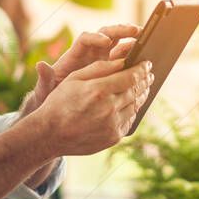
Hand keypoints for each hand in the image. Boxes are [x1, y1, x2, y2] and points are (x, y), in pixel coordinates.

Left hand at [31, 23, 141, 109]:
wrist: (60, 111)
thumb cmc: (50, 98)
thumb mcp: (46, 90)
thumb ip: (45, 78)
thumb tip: (40, 65)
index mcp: (75, 55)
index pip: (85, 39)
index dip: (96, 38)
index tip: (105, 42)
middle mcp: (91, 54)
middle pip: (107, 34)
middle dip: (121, 31)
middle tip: (135, 31)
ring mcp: (104, 61)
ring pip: (120, 45)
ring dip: (133, 41)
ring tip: (146, 41)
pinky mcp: (113, 71)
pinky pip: (126, 60)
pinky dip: (135, 59)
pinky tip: (146, 63)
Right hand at [32, 57, 154, 155]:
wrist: (50, 134)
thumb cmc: (59, 102)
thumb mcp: (74, 78)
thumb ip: (99, 68)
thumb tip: (122, 61)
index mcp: (99, 90)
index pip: (131, 76)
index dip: (142, 69)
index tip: (147, 63)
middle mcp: (109, 108)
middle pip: (136, 91)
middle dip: (145, 80)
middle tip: (149, 74)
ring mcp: (112, 124)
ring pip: (136, 106)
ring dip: (142, 95)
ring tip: (143, 87)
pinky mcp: (113, 137)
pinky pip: (129, 120)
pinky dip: (133, 110)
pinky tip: (132, 104)